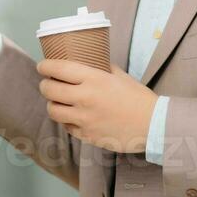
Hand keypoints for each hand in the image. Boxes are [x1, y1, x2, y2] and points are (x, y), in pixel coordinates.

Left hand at [38, 60, 156, 153]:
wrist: (153, 125)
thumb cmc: (138, 98)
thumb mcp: (120, 76)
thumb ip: (100, 68)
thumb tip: (86, 61)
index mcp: (94, 79)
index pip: (58, 68)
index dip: (45, 66)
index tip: (42, 66)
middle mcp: (85, 98)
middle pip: (49, 90)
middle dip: (45, 85)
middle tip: (48, 83)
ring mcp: (85, 119)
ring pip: (53, 110)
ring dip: (52, 104)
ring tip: (58, 101)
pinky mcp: (87, 135)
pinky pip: (67, 127)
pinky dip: (66, 120)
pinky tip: (73, 116)